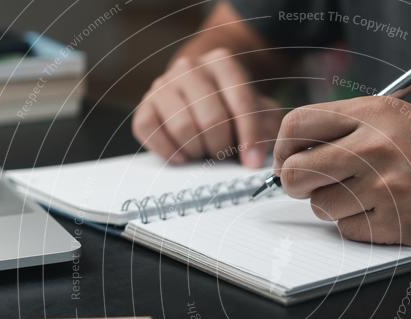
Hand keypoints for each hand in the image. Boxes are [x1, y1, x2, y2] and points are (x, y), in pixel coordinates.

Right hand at [132, 48, 282, 167]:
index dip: (249, 137)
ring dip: (197, 151)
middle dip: (221, 147)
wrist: (200, 95)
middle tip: (224, 155)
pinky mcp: (144, 105)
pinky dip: (169, 151)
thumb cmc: (233, 109)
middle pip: (211, 119)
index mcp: (223, 62)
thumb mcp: (259, 111)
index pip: (241, 102)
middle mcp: (190, 67)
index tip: (252, 163)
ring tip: (204, 152)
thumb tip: (255, 159)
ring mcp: (163, 84)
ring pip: (182, 128)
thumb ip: (266, 128)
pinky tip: (183, 156)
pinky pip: (151, 132)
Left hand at [272, 97, 410, 244]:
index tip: (288, 160)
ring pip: (320, 206)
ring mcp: (384, 187)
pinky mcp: (394, 223)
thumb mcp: (396, 116)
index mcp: (373, 113)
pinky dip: (358, 225)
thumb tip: (292, 153)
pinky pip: (346, 229)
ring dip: (334, 205)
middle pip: (296, 173)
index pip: (297, 126)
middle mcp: (375, 147)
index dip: (283, 148)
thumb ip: (346, 126)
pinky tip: (385, 211)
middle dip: (297, 184)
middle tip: (314, 184)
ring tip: (367, 194)